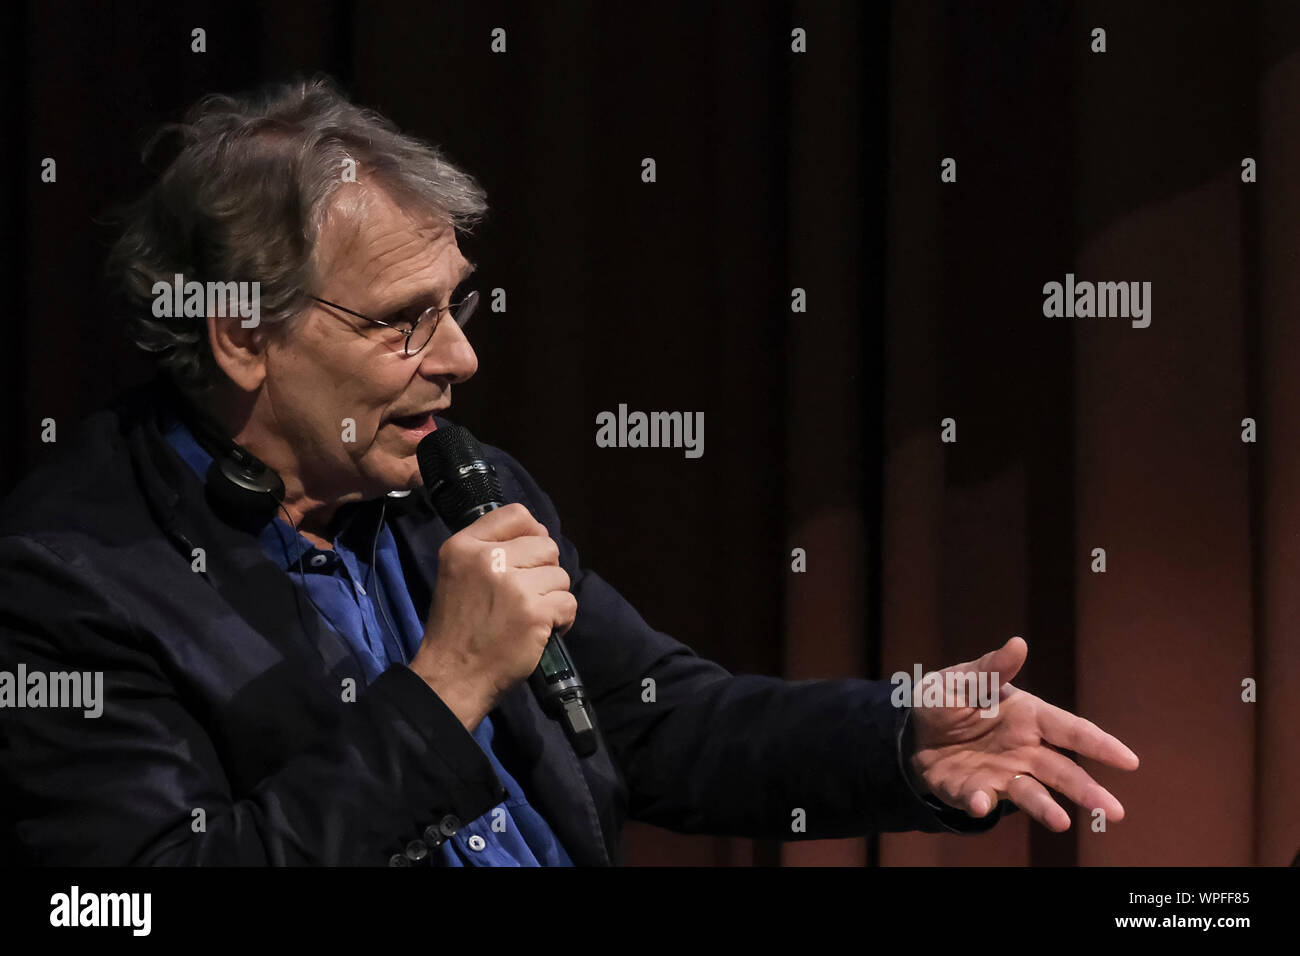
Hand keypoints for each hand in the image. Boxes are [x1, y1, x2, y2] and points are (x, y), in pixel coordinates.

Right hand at [409, 503, 577, 731]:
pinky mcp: (534, 612)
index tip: (530, 556)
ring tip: (531, 615)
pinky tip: (542, 631)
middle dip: (545, 570)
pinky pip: (568, 603)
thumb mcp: (458, 573)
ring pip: (560, 575)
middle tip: (528, 595)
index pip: (516, 514)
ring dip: (553, 597)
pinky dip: (562, 620)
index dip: (533, 533)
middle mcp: (488, 559)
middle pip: (546, 545)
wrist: (453, 676)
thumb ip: (490, 549)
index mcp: (464, 546)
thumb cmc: (457, 627)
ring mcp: (513, 586)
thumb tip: (538, 534)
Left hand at [907, 636, 1138, 831]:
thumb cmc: (948, 699)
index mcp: (1028, 717)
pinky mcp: (974, 791)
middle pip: (1062, 771)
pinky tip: (980, 803)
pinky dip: (981, 803)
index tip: (1129, 761)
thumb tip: (1017, 645)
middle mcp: (1023, 750)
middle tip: (1114, 812)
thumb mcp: (962, 679)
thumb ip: (990, 669)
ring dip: (1046, 808)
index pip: (1070, 730)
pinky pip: (980, 800)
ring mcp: (1002, 774)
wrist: (910, 730)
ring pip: (1031, 794)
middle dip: (1087, 790)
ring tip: (1061, 822)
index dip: (1100, 744)